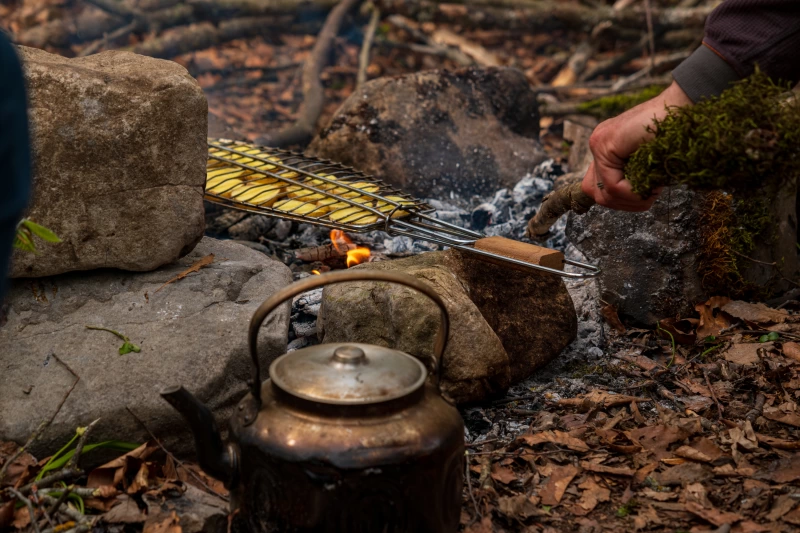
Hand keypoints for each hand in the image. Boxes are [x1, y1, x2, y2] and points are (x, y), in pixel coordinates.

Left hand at [580, 81, 692, 211]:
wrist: (684, 105)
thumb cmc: (675, 133)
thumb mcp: (650, 162)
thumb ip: (633, 176)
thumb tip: (621, 200)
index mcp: (606, 149)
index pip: (598, 189)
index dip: (622, 200)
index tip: (646, 194)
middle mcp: (598, 145)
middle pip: (597, 194)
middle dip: (625, 203)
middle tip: (649, 195)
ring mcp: (598, 142)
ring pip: (603, 194)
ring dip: (632, 199)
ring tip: (653, 189)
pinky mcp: (603, 143)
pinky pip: (613, 185)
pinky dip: (634, 193)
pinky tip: (652, 184)